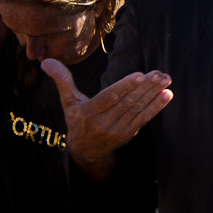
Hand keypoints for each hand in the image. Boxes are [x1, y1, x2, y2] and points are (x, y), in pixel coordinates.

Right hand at [41, 58, 171, 178]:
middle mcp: (103, 122)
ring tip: (165, 80)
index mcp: (87, 112)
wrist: (86, 150)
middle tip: (159, 74)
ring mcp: (117, 129)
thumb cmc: (78, 119)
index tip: (139, 75)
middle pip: (126, 102)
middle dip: (144, 87)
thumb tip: (46, 61)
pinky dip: (156, 107)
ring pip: (137, 109)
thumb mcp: (68, 101)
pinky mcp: (128, 133)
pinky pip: (144, 118)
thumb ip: (62, 80)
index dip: (124, 86)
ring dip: (153, 94)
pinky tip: (167, 94)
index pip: (109, 97)